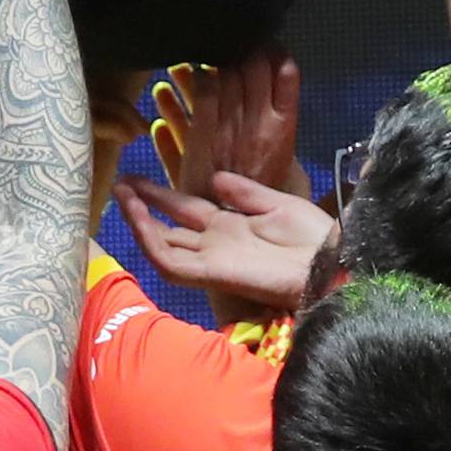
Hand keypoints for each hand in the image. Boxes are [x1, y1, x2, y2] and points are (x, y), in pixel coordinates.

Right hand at [112, 172, 331, 313]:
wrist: (332, 261)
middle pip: (167, 229)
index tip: (134, 178)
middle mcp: (214, 244)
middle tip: (118, 185)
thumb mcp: (275, 203)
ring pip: (162, 247)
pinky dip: (151, 243)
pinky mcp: (213, 274)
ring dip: (140, 223)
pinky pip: (172, 264)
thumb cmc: (313, 235)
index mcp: (229, 227)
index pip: (183, 210)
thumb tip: (213, 177)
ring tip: (123, 197)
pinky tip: (139, 220)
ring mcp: (211, 260)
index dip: (158, 195)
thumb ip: (243, 192)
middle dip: (140, 208)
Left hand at [150, 47, 307, 203]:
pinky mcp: (202, 139)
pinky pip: (200, 98)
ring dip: (215, 61)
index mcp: (284, 128)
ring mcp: (230, 129)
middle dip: (244, 49)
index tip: (266, 43)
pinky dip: (191, 83)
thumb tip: (278, 94)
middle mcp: (258, 123)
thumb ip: (281, 128)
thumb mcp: (289, 163)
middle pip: (253, 69)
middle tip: (232, 41)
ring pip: (225, 78)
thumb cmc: (267, 199)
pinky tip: (183, 74)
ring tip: (204, 54)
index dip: (275, 53)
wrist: (241, 229)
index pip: (286, 74)